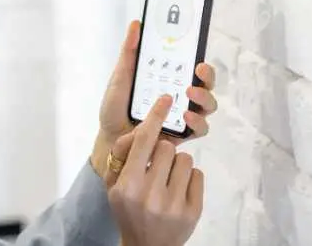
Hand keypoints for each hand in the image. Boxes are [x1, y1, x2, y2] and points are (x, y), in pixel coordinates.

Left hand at [97, 20, 218, 149]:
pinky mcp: (183, 135)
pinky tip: (185, 116)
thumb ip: (129, 51)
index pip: (193, 67)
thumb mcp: (121, 76)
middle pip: (206, 84)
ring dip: (204, 97)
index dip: (200, 59)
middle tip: (198, 70)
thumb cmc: (115, 106)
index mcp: (169, 79)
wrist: (109, 137)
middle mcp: (181, 96)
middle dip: (208, 76)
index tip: (197, 53)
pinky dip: (197, 121)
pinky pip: (201, 129)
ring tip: (189, 92)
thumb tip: (136, 23)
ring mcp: (184, 116)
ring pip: (208, 105)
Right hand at [105, 95, 203, 245]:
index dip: (156, 116)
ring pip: (186, 159)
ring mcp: (174, 204)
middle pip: (167, 147)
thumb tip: (141, 130)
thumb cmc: (128, 211)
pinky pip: (198, 175)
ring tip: (168, 180)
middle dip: (164, 150)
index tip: (166, 99)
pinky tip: (179, 191)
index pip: (144, 141)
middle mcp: (151, 194)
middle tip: (158, 163)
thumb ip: (123, 158)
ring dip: (177, 164)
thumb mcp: (114, 187)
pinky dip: (190, 179)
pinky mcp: (193, 211)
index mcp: (129, 185)